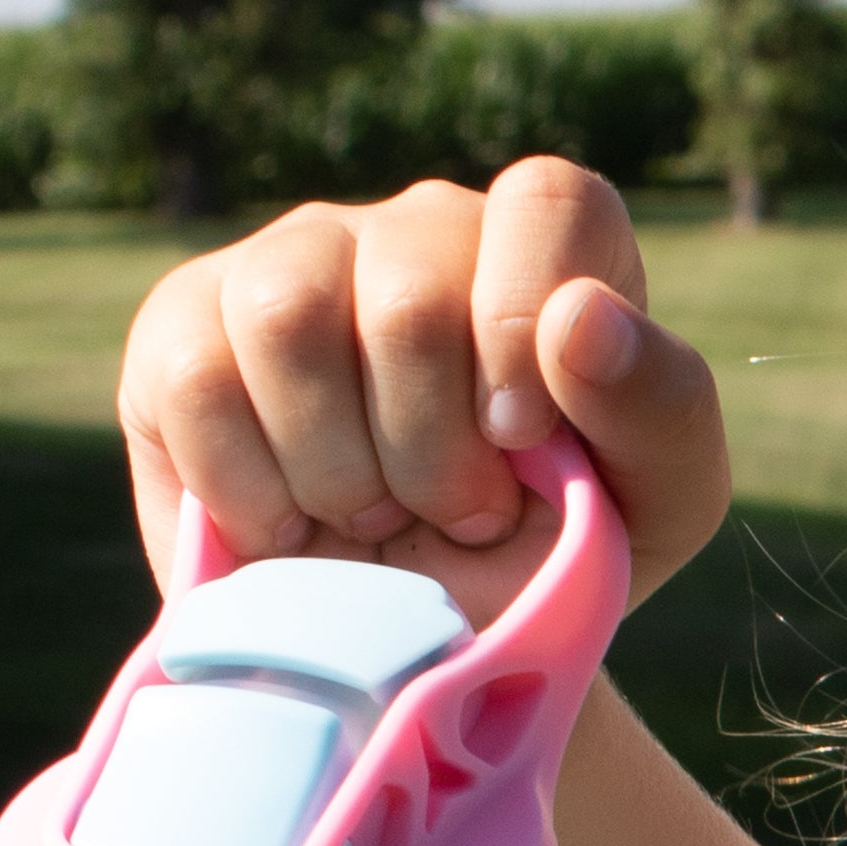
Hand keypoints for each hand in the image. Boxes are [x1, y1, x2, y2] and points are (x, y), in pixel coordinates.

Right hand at [114, 159, 732, 624]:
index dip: (525, 324)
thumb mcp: (658, 505)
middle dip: (435, 453)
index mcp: (549, 252)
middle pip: (407, 296)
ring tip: (375, 518)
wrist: (423, 643)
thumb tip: (582, 318)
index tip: (522, 440)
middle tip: (458, 515)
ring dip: (343, 472)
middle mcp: (421, 232)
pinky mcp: (186, 321)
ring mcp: (296, 260)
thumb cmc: (556, 555)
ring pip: (288, 321)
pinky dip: (252, 490)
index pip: (548, 202)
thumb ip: (661, 407)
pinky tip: (290, 527)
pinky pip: (196, 381)